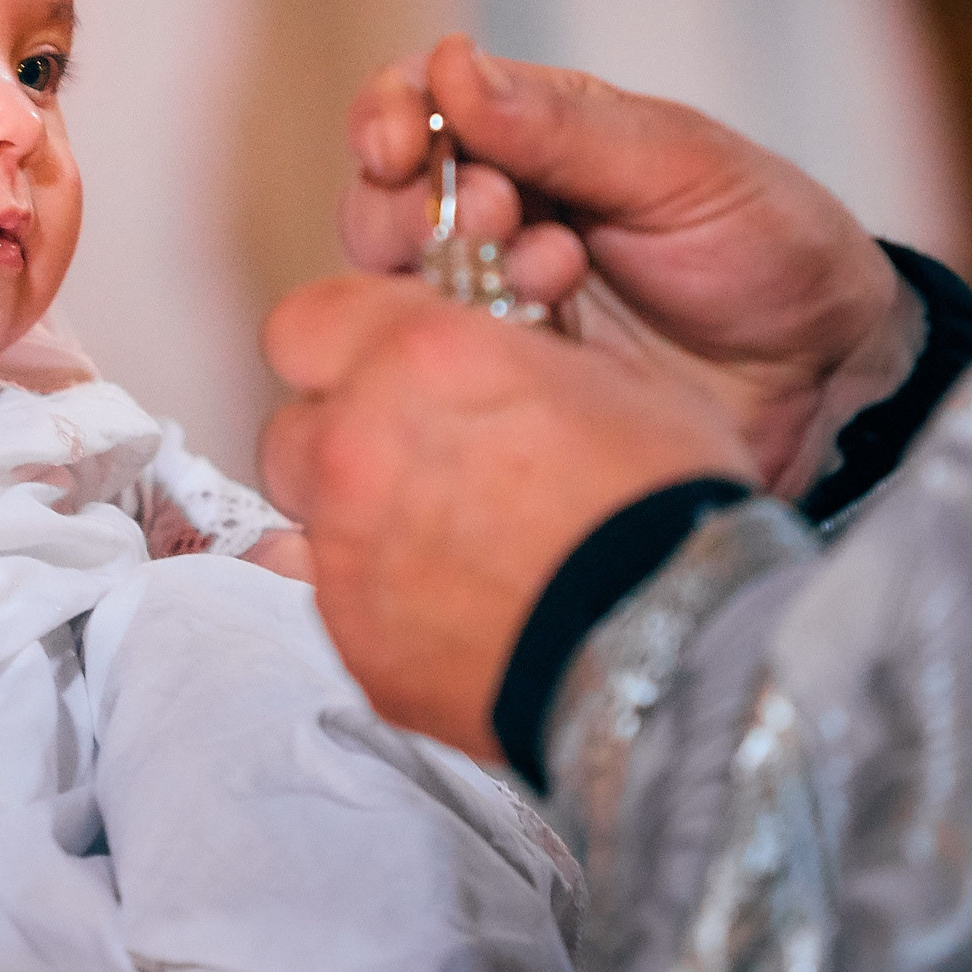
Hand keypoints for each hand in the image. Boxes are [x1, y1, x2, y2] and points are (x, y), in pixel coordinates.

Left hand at [260, 276, 756, 757]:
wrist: (677, 647)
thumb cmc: (665, 510)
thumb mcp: (619, 381)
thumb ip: (522, 360)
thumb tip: (507, 364)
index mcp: (417, 358)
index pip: (307, 324)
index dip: (342, 344)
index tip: (382, 363)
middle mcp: (358, 445)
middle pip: (294, 425)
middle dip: (343, 434)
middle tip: (416, 454)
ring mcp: (346, 548)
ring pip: (304, 514)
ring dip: (351, 514)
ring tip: (436, 538)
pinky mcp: (354, 636)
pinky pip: (332, 597)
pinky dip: (374, 595)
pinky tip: (445, 605)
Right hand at [339, 37, 908, 493]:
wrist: (829, 380)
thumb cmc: (769, 249)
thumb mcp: (683, 167)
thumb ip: (562, 127)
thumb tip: (452, 63)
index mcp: (535, 133)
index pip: (419, 101)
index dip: (387, 115)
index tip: (396, 144)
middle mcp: (496, 211)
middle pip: (382, 196)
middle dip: (417, 205)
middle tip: (501, 218)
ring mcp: (491, 300)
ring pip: (395, 282)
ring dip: (453, 273)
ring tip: (554, 280)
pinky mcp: (499, 376)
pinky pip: (435, 360)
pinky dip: (474, 343)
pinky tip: (552, 338)